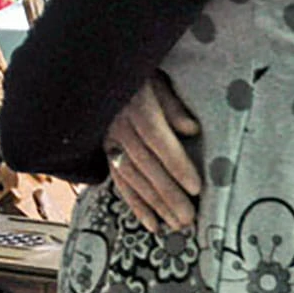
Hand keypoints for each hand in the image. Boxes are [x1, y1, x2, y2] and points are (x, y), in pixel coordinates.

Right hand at [104, 73, 201, 233]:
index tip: (196, 187)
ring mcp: (108, 141)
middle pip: (146, 165)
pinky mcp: (104, 150)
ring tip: (175, 225)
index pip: (157, 140)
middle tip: (189, 218)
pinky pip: (118, 180)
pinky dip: (134, 204)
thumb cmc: (137, 72)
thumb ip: (172, 104)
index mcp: (135, 106)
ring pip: (132, 178)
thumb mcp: (156, 78)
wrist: (97, 67)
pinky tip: (150, 222)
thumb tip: (191, 128)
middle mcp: (118, 127)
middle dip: (168, 194)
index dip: (176, 164)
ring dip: (154, 205)